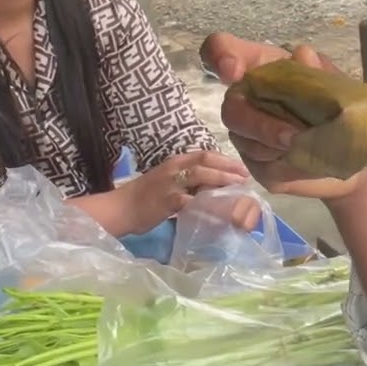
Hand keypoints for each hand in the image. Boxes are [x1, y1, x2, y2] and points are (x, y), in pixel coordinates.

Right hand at [118, 150, 249, 234]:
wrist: (120, 208)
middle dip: (228, 168)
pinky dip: (207, 204)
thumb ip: (187, 182)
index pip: (204, 154)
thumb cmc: (143, 196)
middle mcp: (174, 168)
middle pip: (206, 162)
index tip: (241, 167)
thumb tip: (212, 189)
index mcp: (175, 161)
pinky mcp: (168, 201)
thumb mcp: (167, 181)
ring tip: (238, 188)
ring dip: (222, 180)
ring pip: (201, 177)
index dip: (225, 160)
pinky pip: (192, 201)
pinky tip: (220, 210)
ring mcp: (170, 183)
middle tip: (245, 176)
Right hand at [208, 35, 366, 202]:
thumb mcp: (336, 83)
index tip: (233, 71)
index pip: (221, 49)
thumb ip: (318, 70)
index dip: (219, 56)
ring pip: (245, 141)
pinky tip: (306, 162)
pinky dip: (286, 164)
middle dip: (261, 125)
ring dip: (277, 146)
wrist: (356, 153)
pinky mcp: (256, 165)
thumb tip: (301, 55)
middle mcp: (246, 99)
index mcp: (261, 68)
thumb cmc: (339, 107)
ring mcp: (247, 134)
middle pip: (231, 109)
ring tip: (310, 148)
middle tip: (292, 136)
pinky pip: (260, 165)